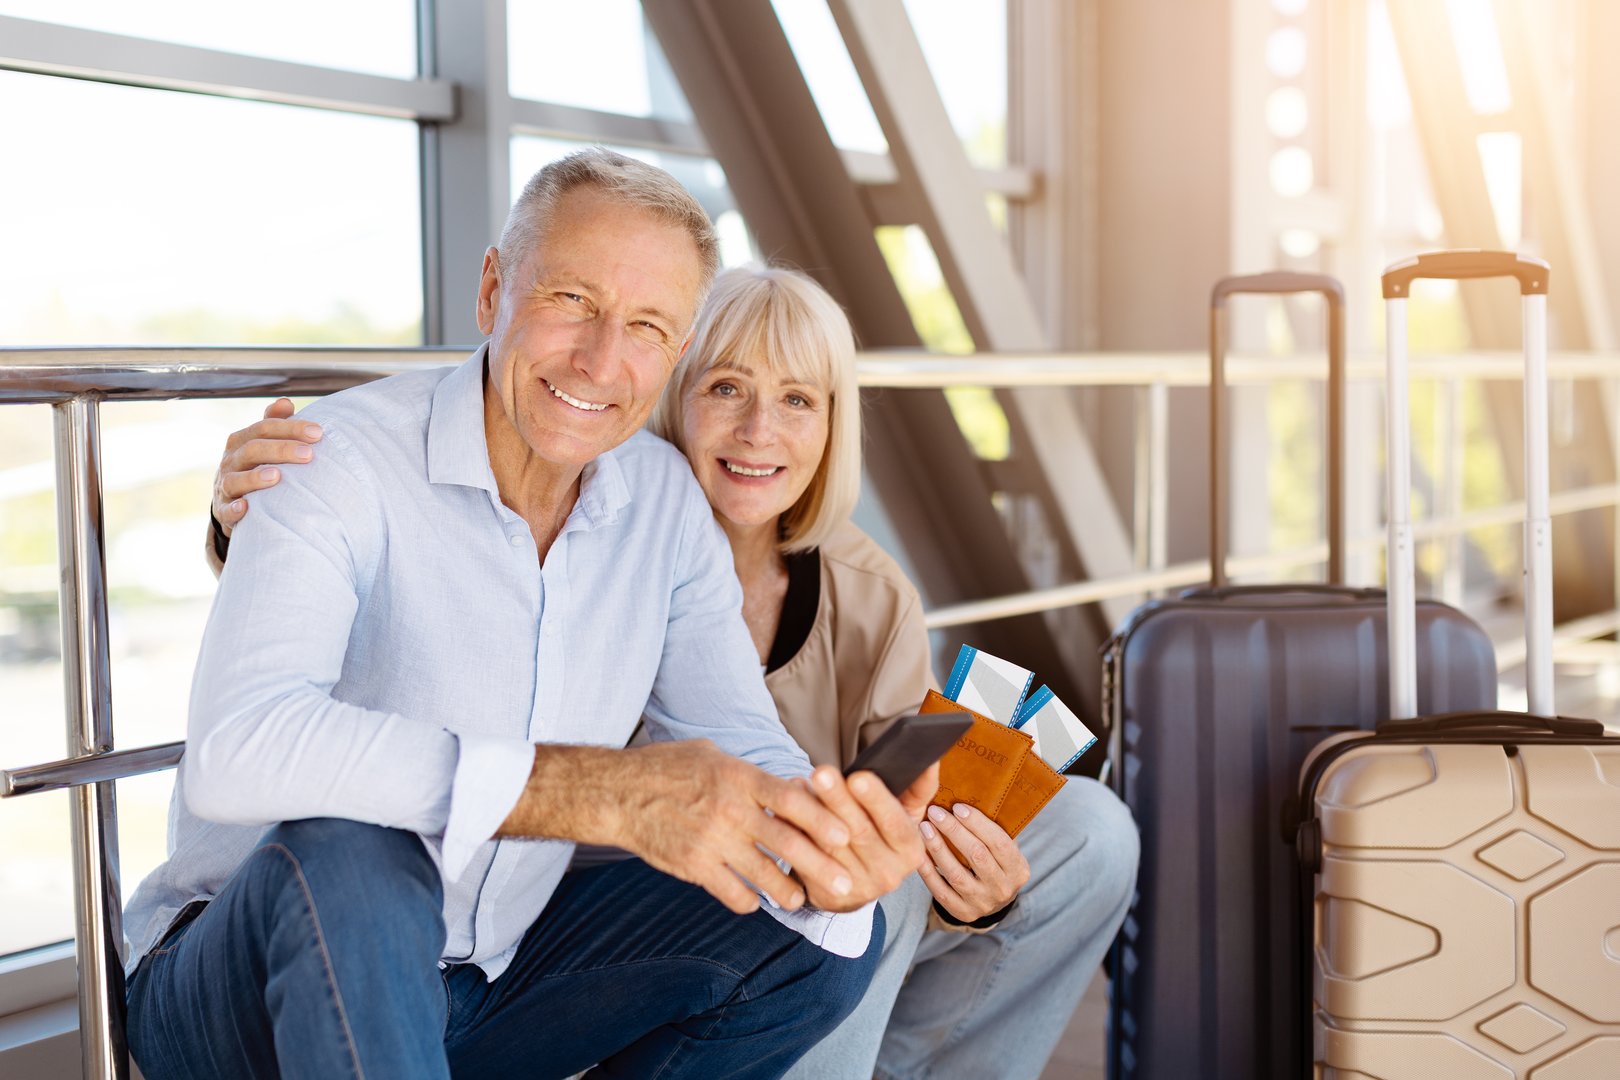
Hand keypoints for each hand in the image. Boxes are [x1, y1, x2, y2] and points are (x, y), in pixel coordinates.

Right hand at [213, 398, 322, 535]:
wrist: (231, 500)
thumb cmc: (255, 466)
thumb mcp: (263, 443)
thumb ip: (274, 423)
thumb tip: (285, 402)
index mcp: (242, 441)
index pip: (264, 428)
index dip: (290, 428)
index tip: (317, 432)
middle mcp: (231, 460)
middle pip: (253, 450)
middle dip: (281, 450)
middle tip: (308, 454)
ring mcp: (225, 485)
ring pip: (235, 479)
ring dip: (255, 478)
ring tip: (277, 476)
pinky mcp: (223, 510)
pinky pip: (225, 510)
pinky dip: (234, 509)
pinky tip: (245, 507)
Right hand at [504, 740, 858, 917]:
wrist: (618, 794)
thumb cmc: (669, 768)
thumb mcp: (713, 756)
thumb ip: (752, 774)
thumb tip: (793, 786)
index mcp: (738, 777)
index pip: (790, 799)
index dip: (821, 818)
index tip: (845, 835)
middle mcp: (728, 810)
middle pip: (785, 843)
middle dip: (821, 867)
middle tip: (847, 886)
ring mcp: (710, 841)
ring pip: (763, 875)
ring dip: (788, 891)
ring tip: (802, 900)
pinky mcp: (693, 866)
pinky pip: (731, 892)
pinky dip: (748, 901)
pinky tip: (756, 902)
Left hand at [796, 763, 930, 912]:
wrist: (857, 883)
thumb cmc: (882, 834)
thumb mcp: (904, 815)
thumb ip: (918, 787)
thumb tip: (930, 758)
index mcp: (910, 849)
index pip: (895, 823)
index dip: (876, 800)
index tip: (858, 777)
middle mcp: (889, 873)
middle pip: (858, 832)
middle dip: (838, 800)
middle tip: (821, 773)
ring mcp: (858, 887)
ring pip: (830, 845)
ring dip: (811, 813)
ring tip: (798, 784)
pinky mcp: (830, 893)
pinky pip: (808, 859)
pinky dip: (795, 832)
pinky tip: (783, 810)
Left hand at [916, 802, 1030, 922]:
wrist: (992, 902)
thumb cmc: (995, 864)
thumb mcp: (1005, 852)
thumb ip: (992, 832)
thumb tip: (965, 799)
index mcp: (1018, 869)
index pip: (999, 842)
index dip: (978, 823)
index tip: (957, 807)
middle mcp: (1002, 888)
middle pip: (977, 855)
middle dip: (953, 830)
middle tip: (935, 812)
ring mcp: (982, 903)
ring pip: (956, 873)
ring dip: (937, 847)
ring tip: (924, 827)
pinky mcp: (961, 912)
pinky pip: (940, 891)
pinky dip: (928, 870)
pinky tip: (918, 852)